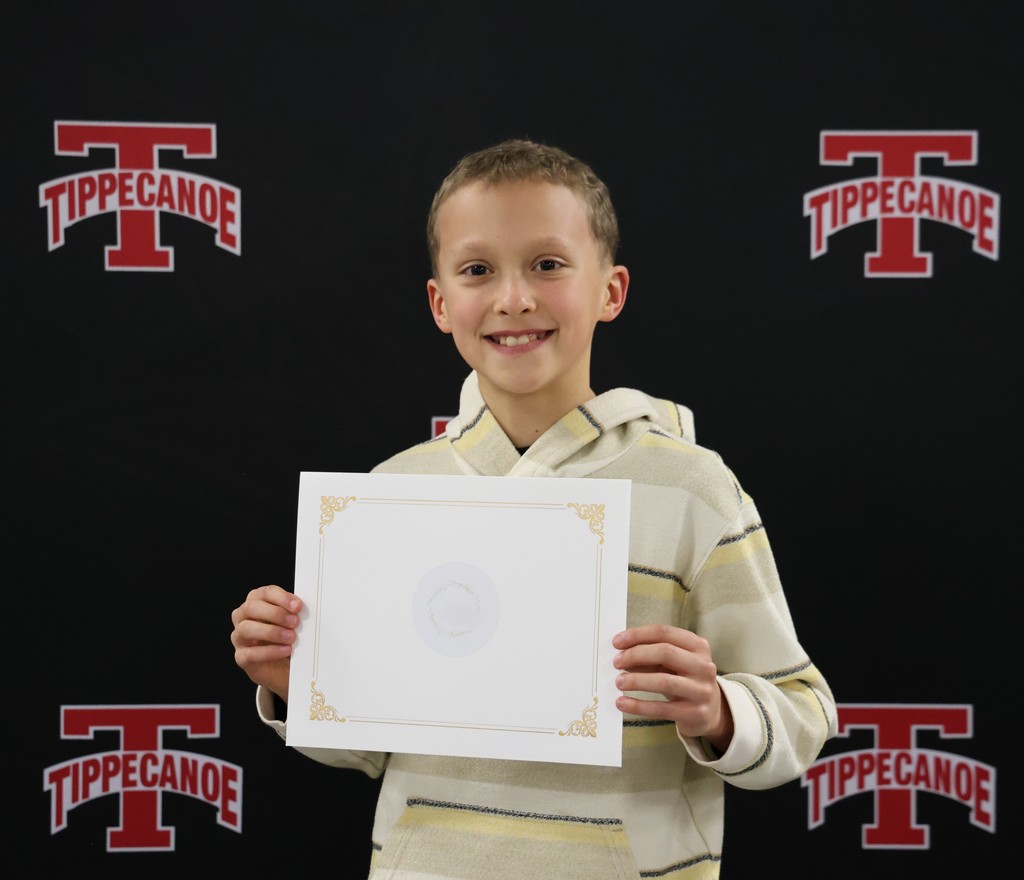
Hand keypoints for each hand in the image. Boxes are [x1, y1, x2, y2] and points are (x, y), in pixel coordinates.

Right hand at [230, 584, 302, 702]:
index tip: (297, 606)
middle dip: (275, 613)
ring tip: (291, 637)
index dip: (281, 597)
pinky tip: (285, 650)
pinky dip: (269, 651)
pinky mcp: (241, 657)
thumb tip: (302, 607)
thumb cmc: (287, 639)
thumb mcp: (292, 623)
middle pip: (251, 607)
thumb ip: (294, 612)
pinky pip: (250, 653)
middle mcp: (243, 617)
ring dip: (271, 632)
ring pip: (246, 628)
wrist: (284, 667)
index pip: (264, 593)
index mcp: (256, 603)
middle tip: (295, 622)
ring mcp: (239, 638)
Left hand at [613, 624, 732, 752]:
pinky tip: (622, 703)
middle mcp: (704, 666)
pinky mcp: (694, 713)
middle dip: (636, 655)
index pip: (664, 632)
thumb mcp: (673, 663)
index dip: (638, 635)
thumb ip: (650, 656)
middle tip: (616, 662)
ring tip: (619, 682)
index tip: (617, 641)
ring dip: (636, 680)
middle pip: (665, 652)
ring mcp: (701, 690)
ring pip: (664, 681)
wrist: (711, 711)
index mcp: (698, 646)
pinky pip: (661, 708)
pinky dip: (638, 705)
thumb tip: (621, 654)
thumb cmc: (685, 680)